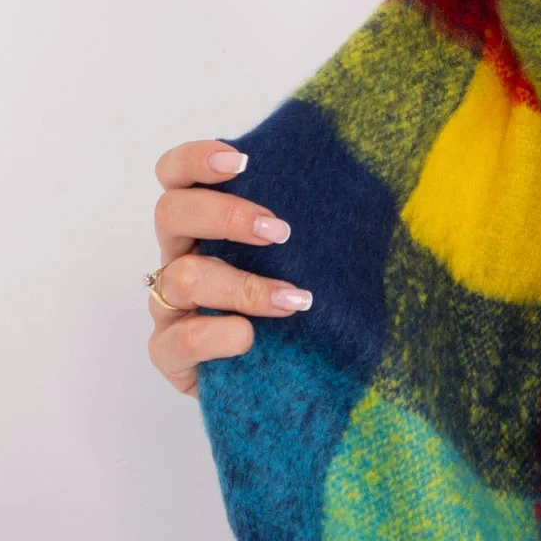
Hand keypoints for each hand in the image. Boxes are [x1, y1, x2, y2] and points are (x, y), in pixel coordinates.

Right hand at [147, 140, 311, 397]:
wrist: (300, 380)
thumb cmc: (309, 307)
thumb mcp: (319, 259)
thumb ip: (323, 220)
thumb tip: (371, 176)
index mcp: (207, 224)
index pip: (177, 176)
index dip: (196, 159)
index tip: (241, 160)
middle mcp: (182, 257)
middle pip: (171, 213)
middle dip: (225, 216)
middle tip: (279, 231)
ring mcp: (170, 306)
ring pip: (182, 278)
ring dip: (242, 285)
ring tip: (294, 300)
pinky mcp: (169, 355)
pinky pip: (175, 341)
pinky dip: (215, 335)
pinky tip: (249, 337)